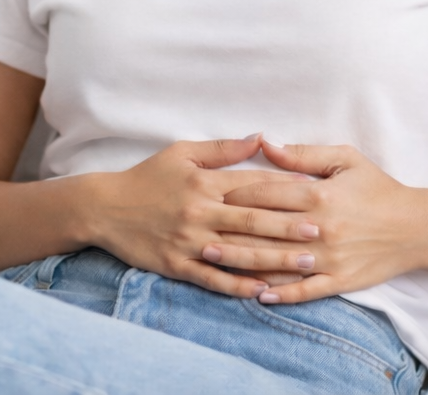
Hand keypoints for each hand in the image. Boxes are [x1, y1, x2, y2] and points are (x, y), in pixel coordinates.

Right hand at [87, 136, 321, 298]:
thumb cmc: (147, 177)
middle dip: (290, 227)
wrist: (104, 208)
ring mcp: (189, 241)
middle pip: (252, 220)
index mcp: (204, 182)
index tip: (317, 193)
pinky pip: (212, 279)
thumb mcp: (182, 152)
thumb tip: (261, 137)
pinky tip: (263, 290)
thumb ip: (223, 148)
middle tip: (323, 231)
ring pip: (238, 252)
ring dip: (275, 258)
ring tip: (306, 262)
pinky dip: (238, 285)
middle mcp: (200, 211)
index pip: (253, 185)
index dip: (287, 189)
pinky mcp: (176, 265)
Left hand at [210, 140, 425, 303]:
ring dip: (242, 262)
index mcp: (319, 196)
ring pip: (278, 263)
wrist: (417, 228)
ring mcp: (330, 258)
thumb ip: (302, 155)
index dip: (237, 194)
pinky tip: (256, 294)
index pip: (268, 194)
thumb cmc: (378, 188)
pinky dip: (280, 294)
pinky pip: (305, 291)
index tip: (211, 193)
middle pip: (265, 230)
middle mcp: (321, 229)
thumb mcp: (345, 160)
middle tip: (195, 230)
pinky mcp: (340, 281)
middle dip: (228, 229)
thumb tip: (264, 143)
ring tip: (211, 260)